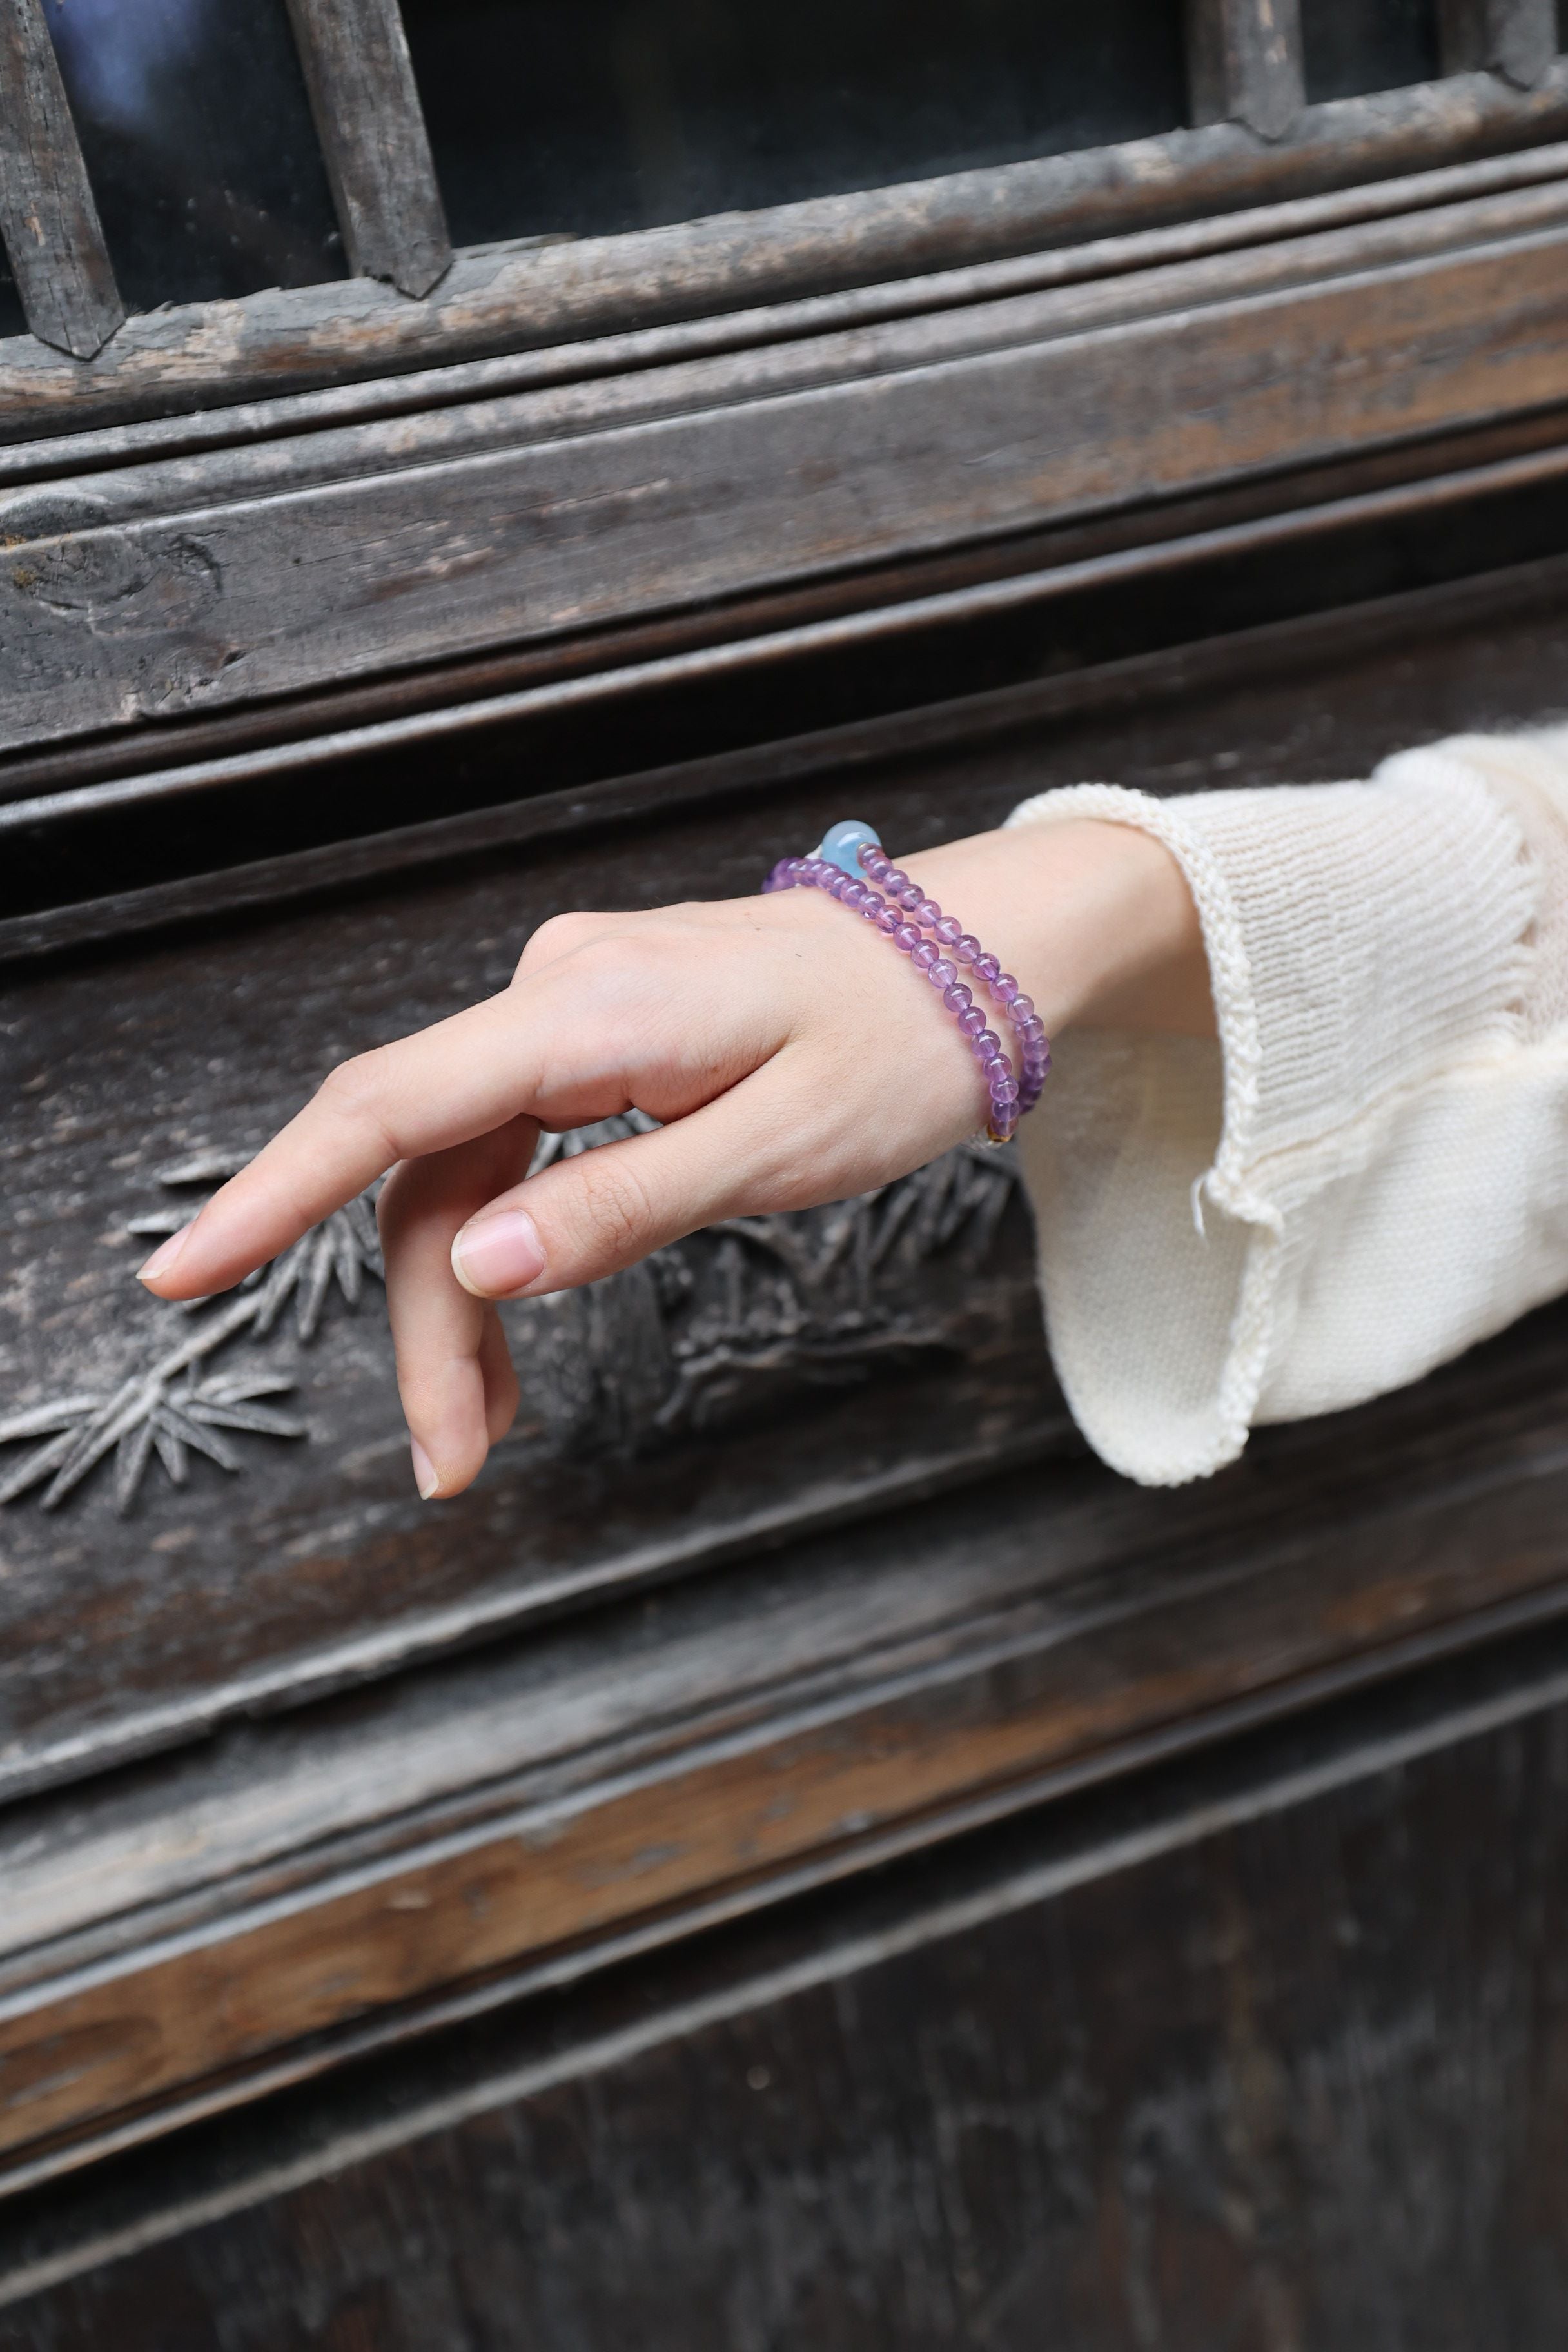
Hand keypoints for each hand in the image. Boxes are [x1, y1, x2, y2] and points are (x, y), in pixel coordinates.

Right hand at [137, 818, 1208, 1496]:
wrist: (990, 954)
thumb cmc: (909, 1042)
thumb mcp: (781, 1148)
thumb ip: (622, 1204)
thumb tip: (477, 1264)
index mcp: (590, 1011)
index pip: (390, 1106)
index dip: (272, 1194)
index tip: (180, 1274)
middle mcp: (558, 994)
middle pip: (425, 1170)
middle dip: (419, 1323)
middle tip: (450, 1463)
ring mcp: (576, 1012)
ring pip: (464, 1171)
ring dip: (457, 1304)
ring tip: (478, 1435)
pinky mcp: (603, 1039)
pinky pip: (515, 1148)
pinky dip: (506, 1248)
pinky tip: (508, 1331)